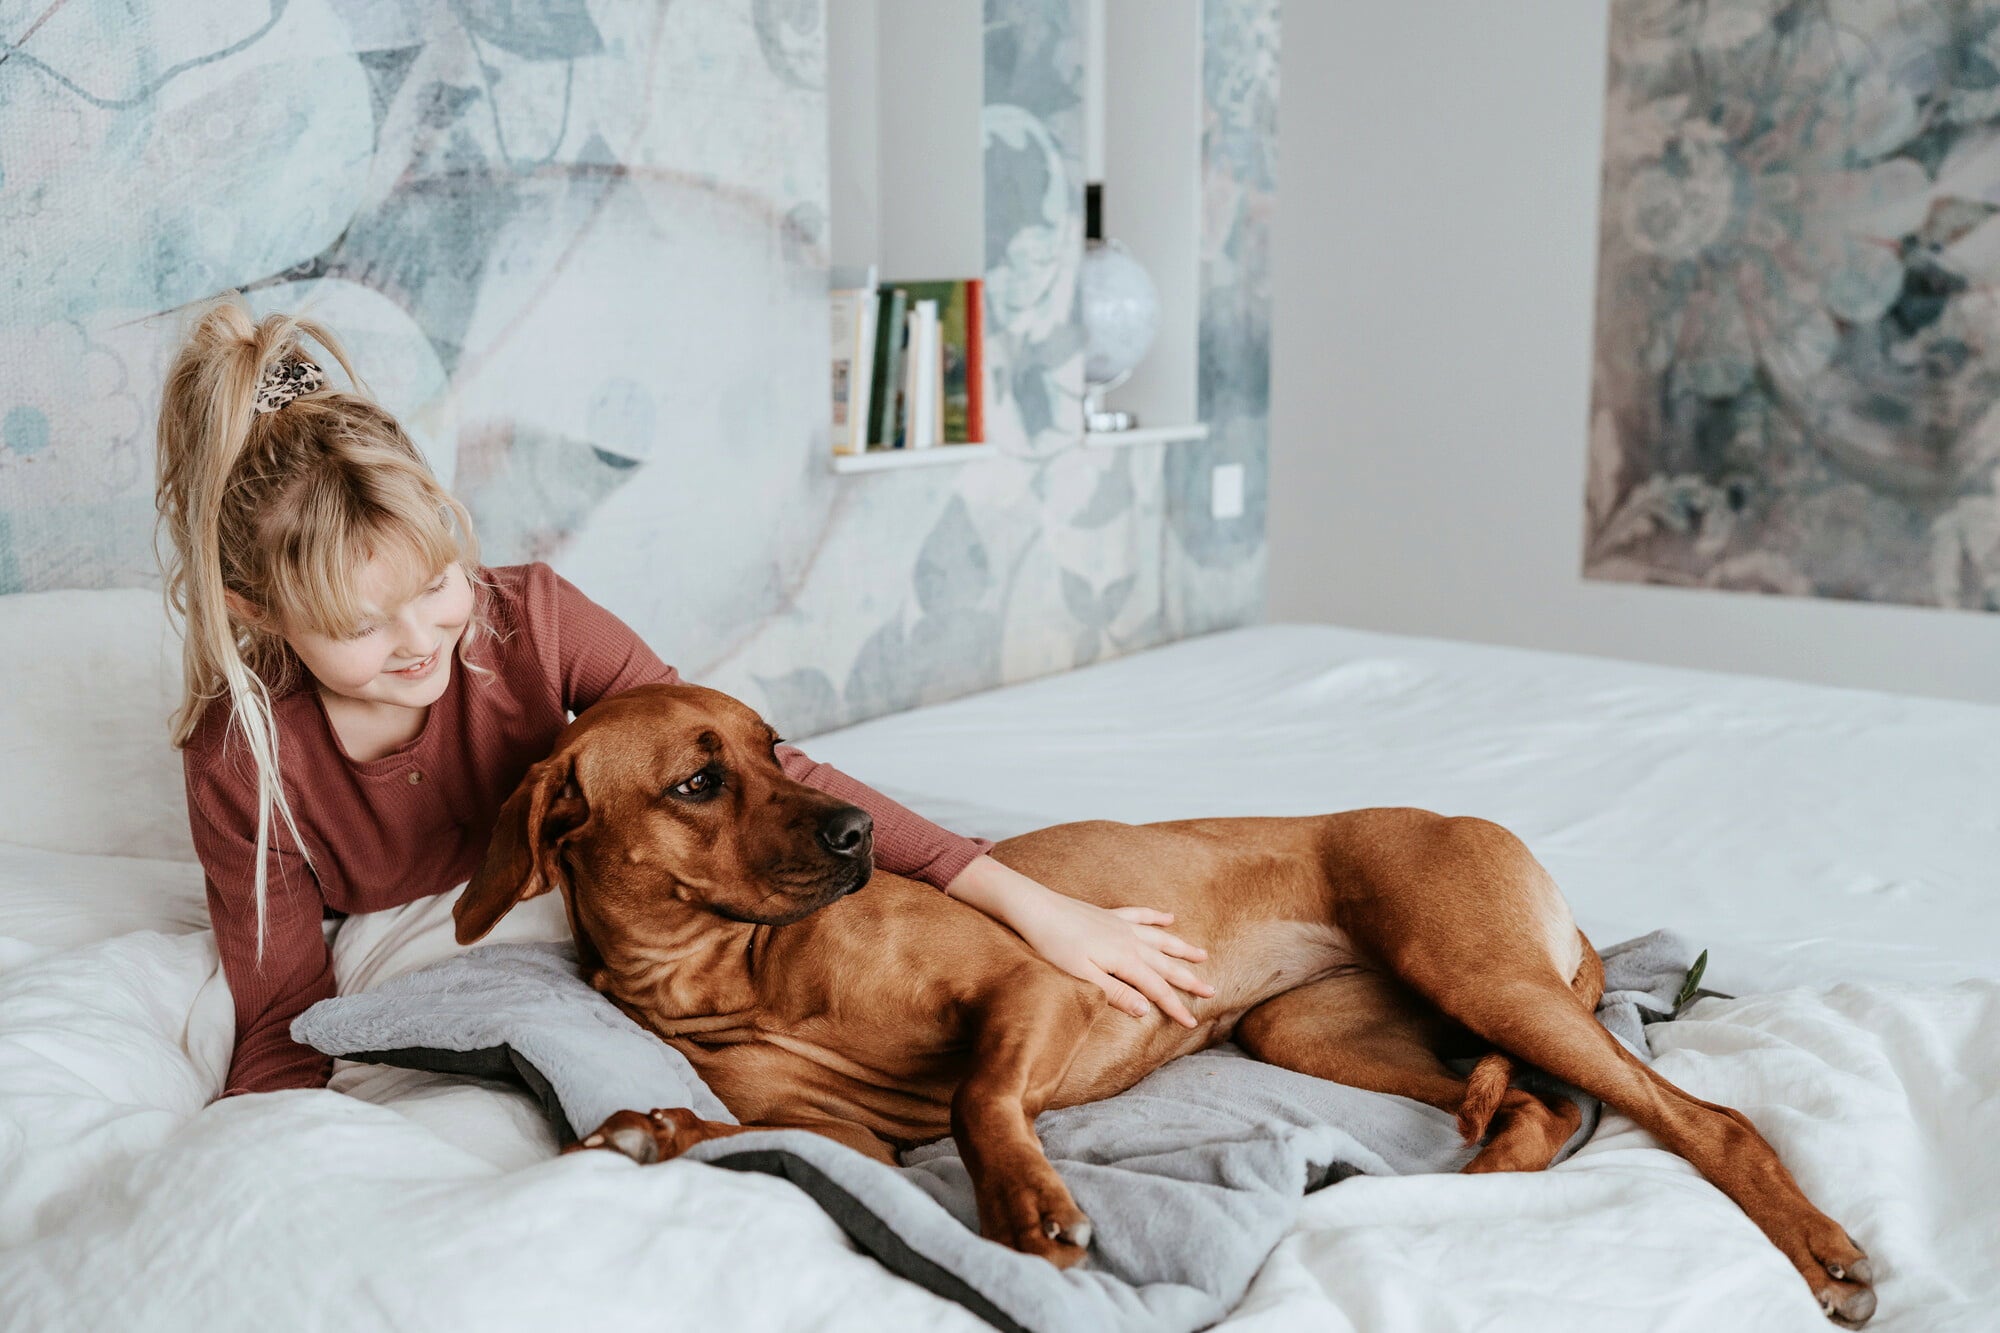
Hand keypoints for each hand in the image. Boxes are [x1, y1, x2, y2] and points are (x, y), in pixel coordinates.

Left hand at [944, 854, 1214, 1026]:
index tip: (1191, 1023)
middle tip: (1213, 991)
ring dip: (1181, 948)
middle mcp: (1129, 941)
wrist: (1035, 908)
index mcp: (1124, 960)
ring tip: (1202, 955)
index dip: (1175, 1006)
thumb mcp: (1083, 976)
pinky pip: (1141, 914)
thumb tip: (1146, 1010)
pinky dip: (1157, 916)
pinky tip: (1170, 916)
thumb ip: (1115, 993)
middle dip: (1189, 979)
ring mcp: (1121, 925)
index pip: (1156, 989)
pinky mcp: (1109, 914)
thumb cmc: (1054, 944)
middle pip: (1166, 964)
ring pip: (1160, 938)